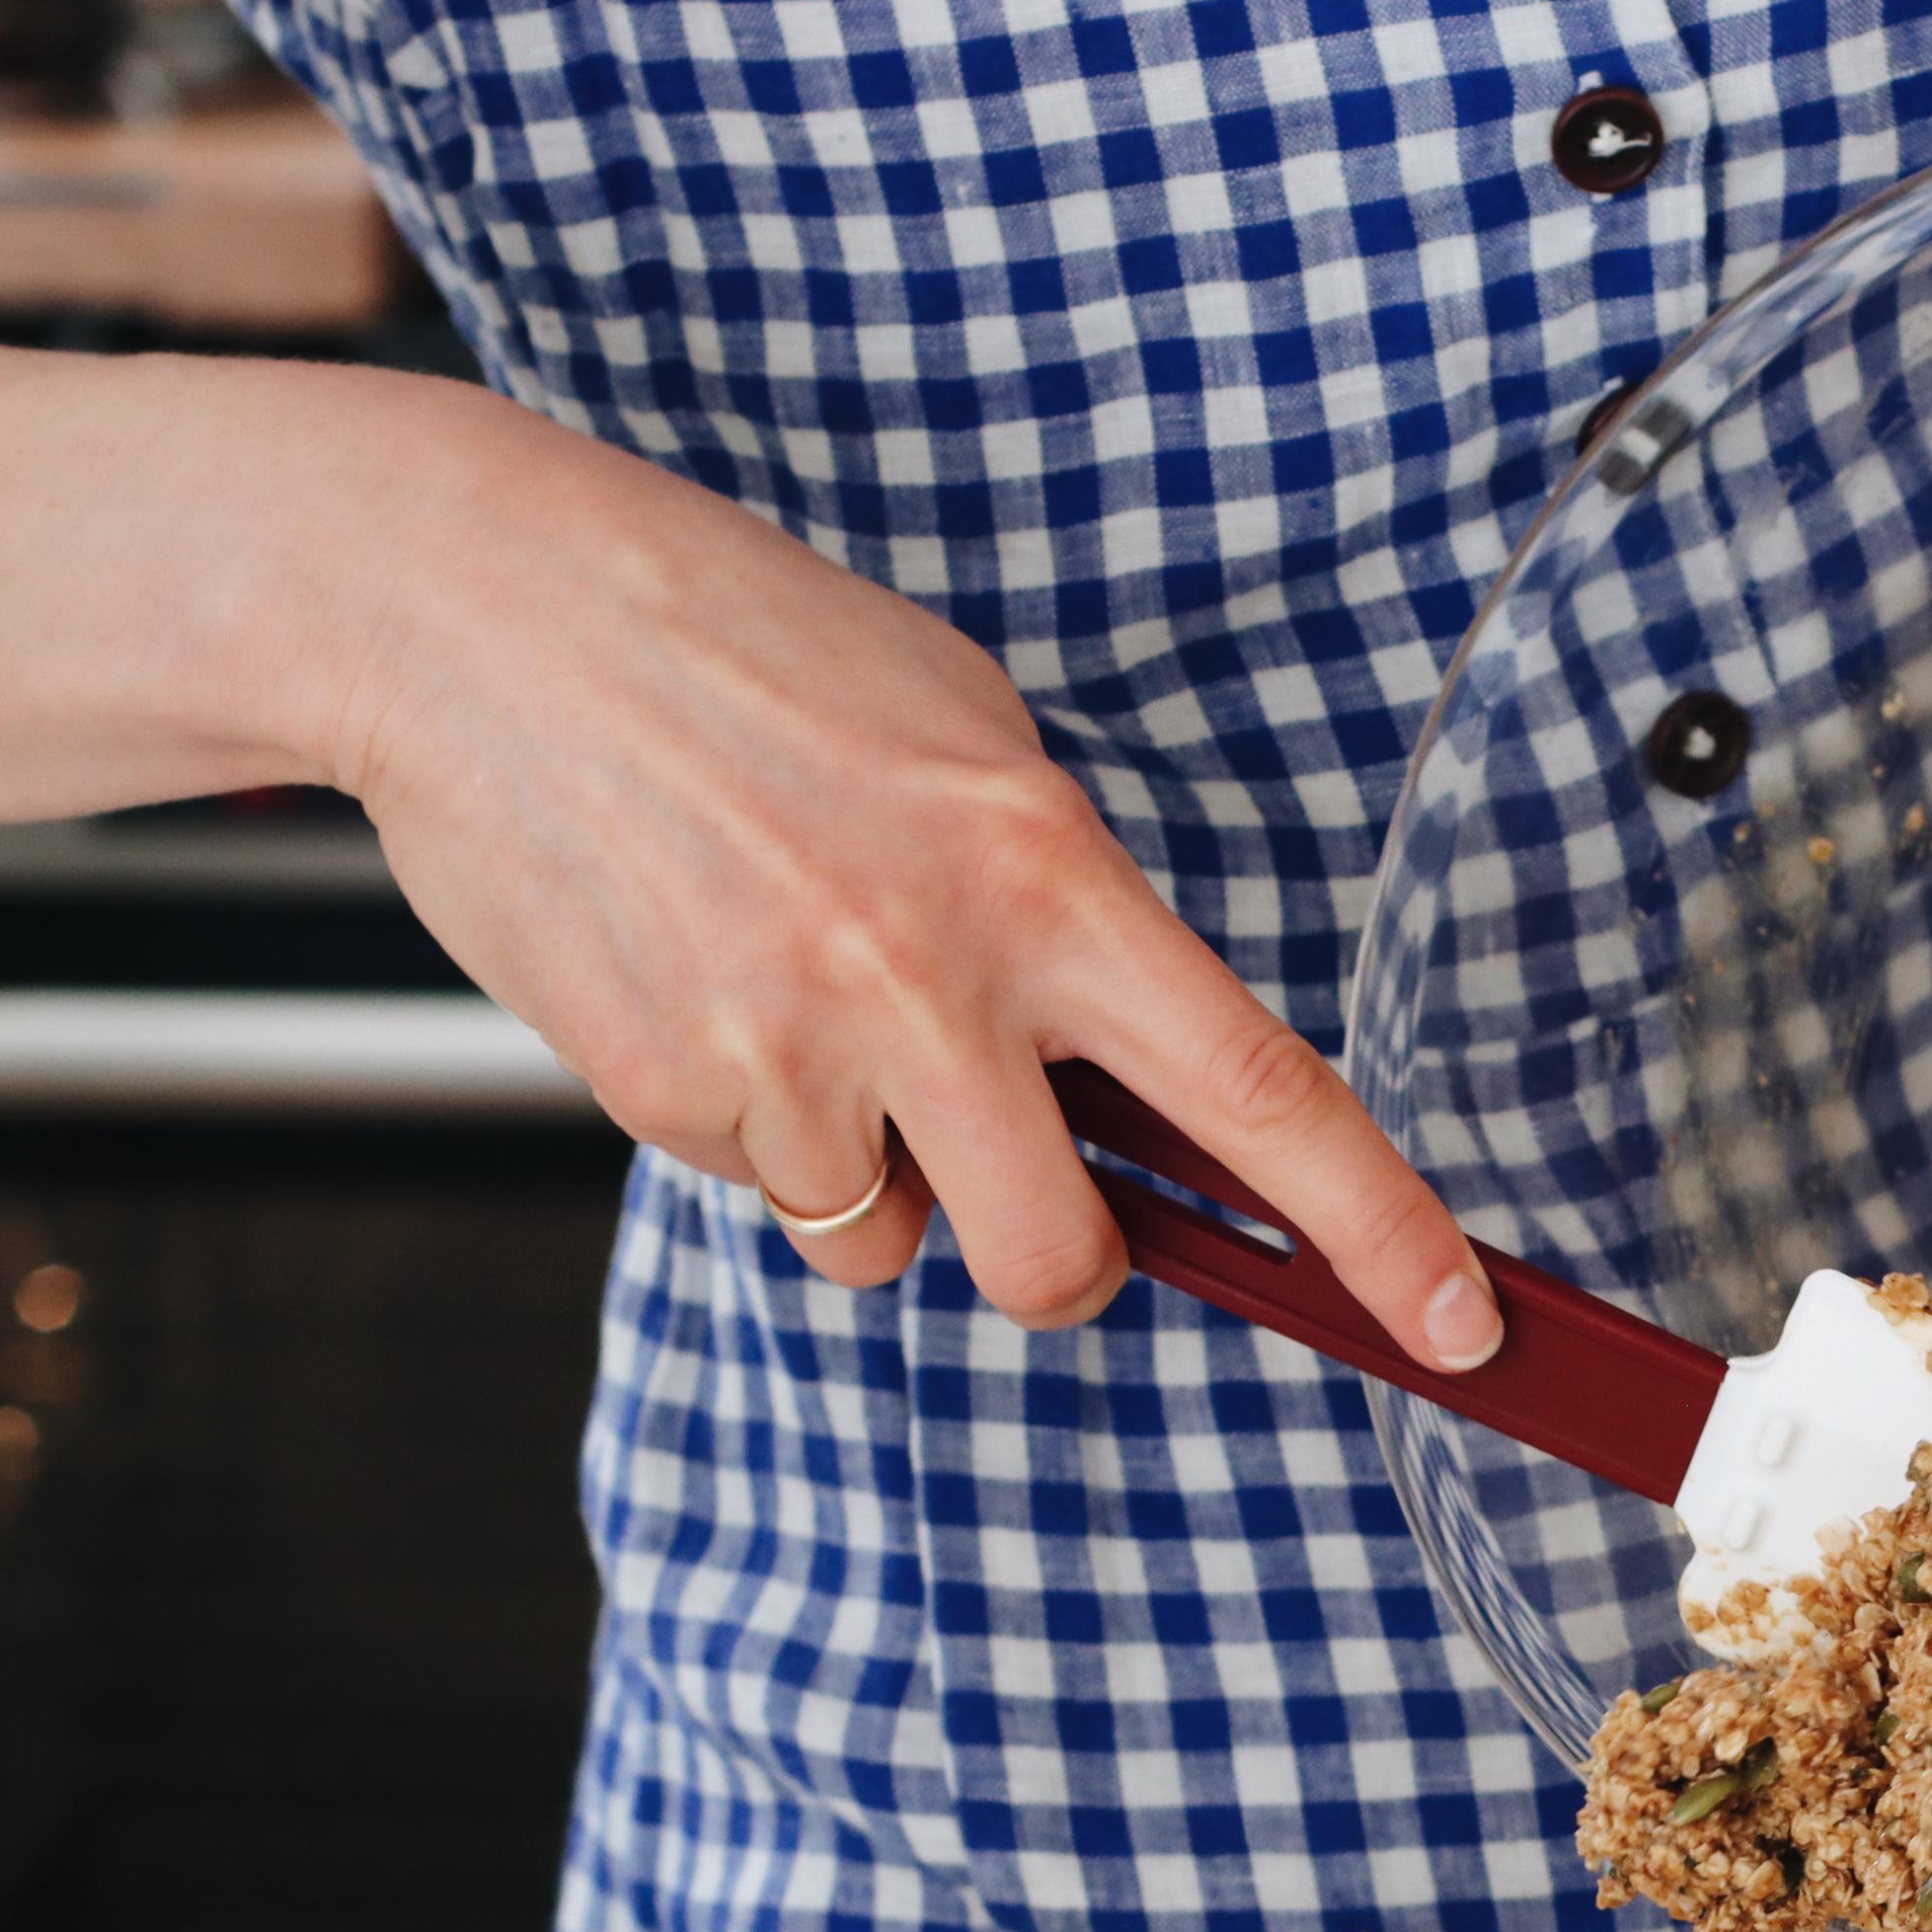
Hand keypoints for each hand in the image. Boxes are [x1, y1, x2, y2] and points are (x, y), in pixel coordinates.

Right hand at [317, 395, 1499, 1357]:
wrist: (470, 608)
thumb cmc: (733, 650)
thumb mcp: (961, 732)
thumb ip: (1059, 909)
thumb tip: (1132, 1080)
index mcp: (1044, 874)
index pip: (1261, 1093)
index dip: (1381, 1231)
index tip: (1461, 1323)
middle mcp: (934, 977)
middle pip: (1069, 1261)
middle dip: (1061, 1262)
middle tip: (1007, 1170)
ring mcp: (794, 1047)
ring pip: (890, 1245)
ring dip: (872, 1175)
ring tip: (794, 997)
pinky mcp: (667, 1094)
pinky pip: (765, 1188)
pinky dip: (749, 1125)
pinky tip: (697, 978)